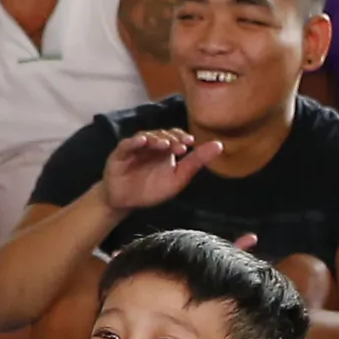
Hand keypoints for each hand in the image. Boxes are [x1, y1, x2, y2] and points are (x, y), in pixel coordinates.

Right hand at [100, 127, 219, 212]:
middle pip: (161, 135)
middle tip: (179, 145)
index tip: (190, 141)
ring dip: (155, 138)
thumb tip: (220, 144)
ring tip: (164, 144)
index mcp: (165, 151)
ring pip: (145, 137)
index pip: (175, 137)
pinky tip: (143, 141)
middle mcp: (150, 146)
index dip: (181, 137)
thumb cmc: (152, 190)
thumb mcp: (178, 177)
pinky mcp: (119, 155)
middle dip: (171, 138)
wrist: (126, 202)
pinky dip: (134, 142)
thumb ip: (196, 161)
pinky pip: (126, 145)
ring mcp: (134, 149)